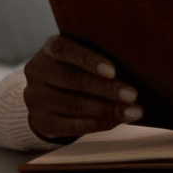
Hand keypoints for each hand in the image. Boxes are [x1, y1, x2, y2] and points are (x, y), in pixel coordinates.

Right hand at [22, 35, 142, 140]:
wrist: (50, 93)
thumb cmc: (79, 67)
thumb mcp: (84, 55)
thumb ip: (101, 53)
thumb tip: (137, 62)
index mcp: (49, 47)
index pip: (63, 49)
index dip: (87, 59)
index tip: (113, 70)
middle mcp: (37, 71)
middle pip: (71, 79)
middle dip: (106, 89)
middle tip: (133, 95)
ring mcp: (35, 98)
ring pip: (73, 105)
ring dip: (107, 110)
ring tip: (133, 112)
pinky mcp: (40, 121)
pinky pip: (72, 125)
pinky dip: (98, 123)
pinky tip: (117, 121)